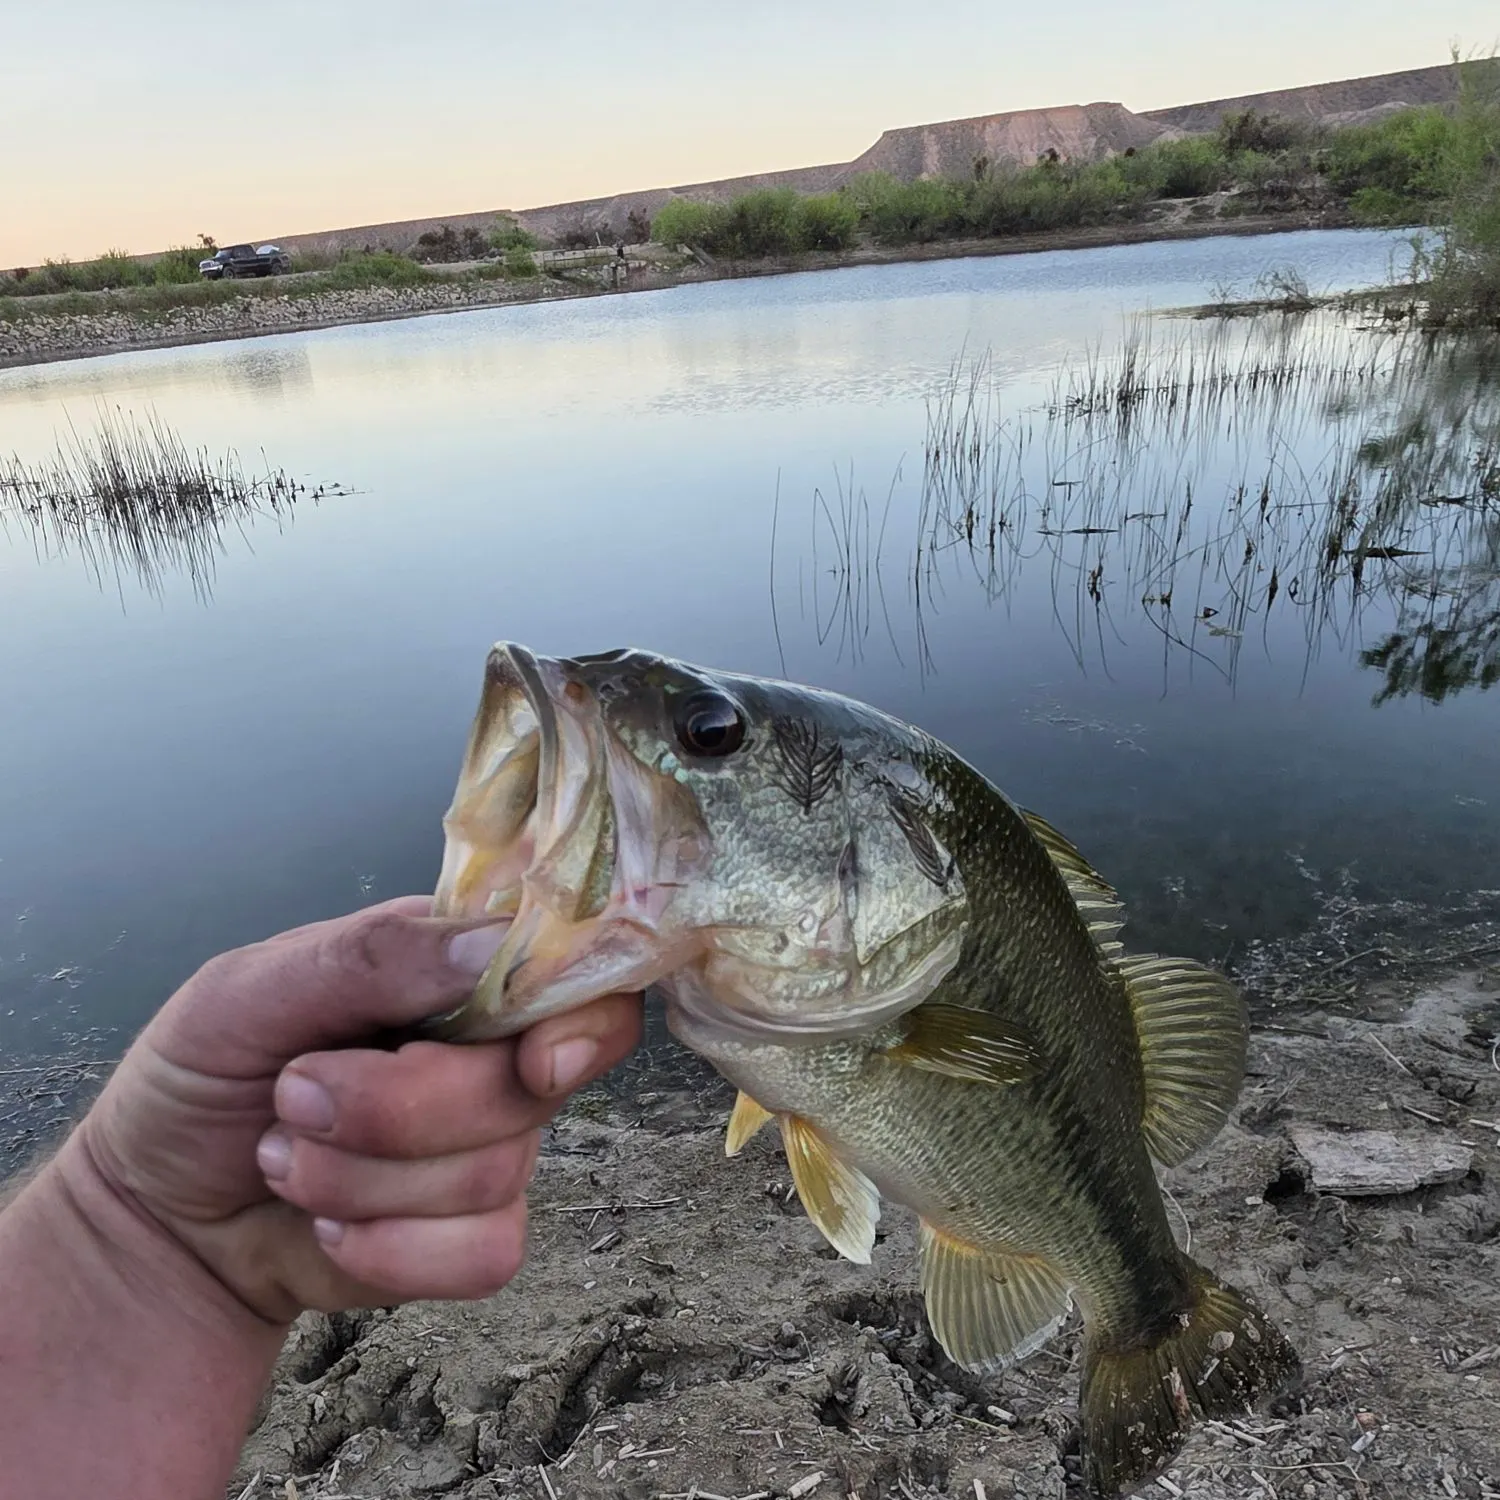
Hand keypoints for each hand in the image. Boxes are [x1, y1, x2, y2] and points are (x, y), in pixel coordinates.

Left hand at [65, 897, 640, 1324]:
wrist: (156, 1217)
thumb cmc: (199, 1077)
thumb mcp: (248, 989)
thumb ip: (370, 955)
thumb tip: (491, 944)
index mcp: (456, 972)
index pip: (572, 974)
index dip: (578, 1018)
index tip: (533, 1060)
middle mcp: (490, 1053)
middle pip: (528, 1084)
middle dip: (396, 1108)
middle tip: (294, 1095)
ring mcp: (490, 1147)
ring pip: (495, 1172)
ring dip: (362, 1180)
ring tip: (285, 1158)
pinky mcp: (473, 1237)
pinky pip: (483, 1254)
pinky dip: (388, 1251)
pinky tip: (329, 1227)